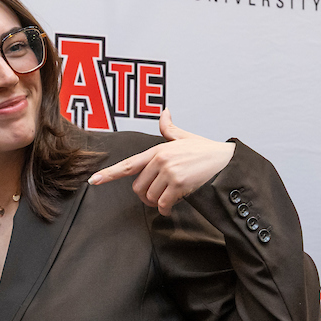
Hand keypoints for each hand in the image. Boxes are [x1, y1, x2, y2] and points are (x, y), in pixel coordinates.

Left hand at [87, 110, 235, 215]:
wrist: (227, 160)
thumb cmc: (205, 151)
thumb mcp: (185, 137)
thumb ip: (169, 128)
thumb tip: (164, 112)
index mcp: (157, 150)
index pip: (128, 164)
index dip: (109, 174)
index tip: (93, 181)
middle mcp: (160, 160)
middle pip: (138, 188)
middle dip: (146, 196)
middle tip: (157, 196)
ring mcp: (169, 172)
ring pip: (150, 197)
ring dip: (157, 203)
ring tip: (169, 197)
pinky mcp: (179, 183)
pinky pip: (163, 204)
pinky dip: (166, 209)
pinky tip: (172, 206)